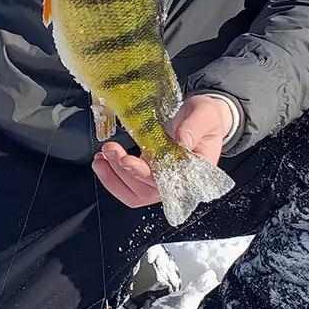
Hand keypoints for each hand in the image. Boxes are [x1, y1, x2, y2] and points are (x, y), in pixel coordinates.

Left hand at [92, 95, 233, 208]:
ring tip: (103, 156)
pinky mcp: (148, 177)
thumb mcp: (205, 115)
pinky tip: (103, 162)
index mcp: (195, 171)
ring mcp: (161, 182)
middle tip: (110, 150)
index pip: (169, 181)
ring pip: (134, 193)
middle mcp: (177, 182)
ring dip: (114, 177)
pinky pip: (128, 187)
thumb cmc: (206, 119)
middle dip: (124, 171)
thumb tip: (181, 141)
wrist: (201, 118)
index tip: (127, 161)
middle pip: (147, 189)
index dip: (145, 174)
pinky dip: (112, 177)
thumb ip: (194, 127)